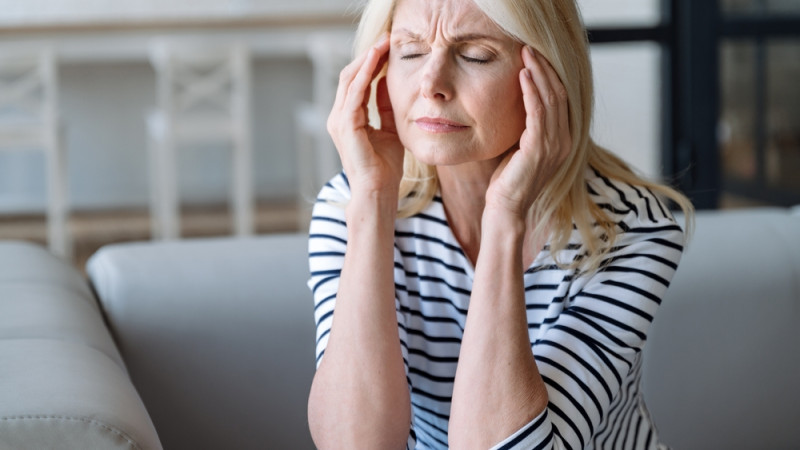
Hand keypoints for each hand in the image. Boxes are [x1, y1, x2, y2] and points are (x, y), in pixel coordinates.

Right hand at [327, 34, 404, 195]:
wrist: (378, 191)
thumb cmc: (385, 167)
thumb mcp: (390, 129)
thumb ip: (386, 106)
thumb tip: (389, 82)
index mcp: (348, 118)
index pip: (357, 81)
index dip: (371, 62)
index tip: (388, 46)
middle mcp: (339, 117)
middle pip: (350, 75)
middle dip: (369, 55)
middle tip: (386, 38)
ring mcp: (339, 121)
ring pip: (350, 79)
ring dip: (367, 59)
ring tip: (383, 43)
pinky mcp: (346, 125)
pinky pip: (355, 92)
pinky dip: (365, 74)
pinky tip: (376, 60)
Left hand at [485, 46, 571, 218]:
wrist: (506, 208)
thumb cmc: (509, 180)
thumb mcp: (522, 148)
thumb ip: (528, 128)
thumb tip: (521, 104)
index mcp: (563, 141)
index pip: (561, 100)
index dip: (550, 76)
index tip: (535, 57)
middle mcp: (564, 142)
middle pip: (559, 95)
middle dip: (545, 69)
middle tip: (530, 48)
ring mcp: (554, 145)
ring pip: (551, 100)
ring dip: (538, 74)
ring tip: (526, 55)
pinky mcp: (540, 149)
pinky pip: (538, 113)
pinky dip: (531, 91)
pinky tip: (523, 76)